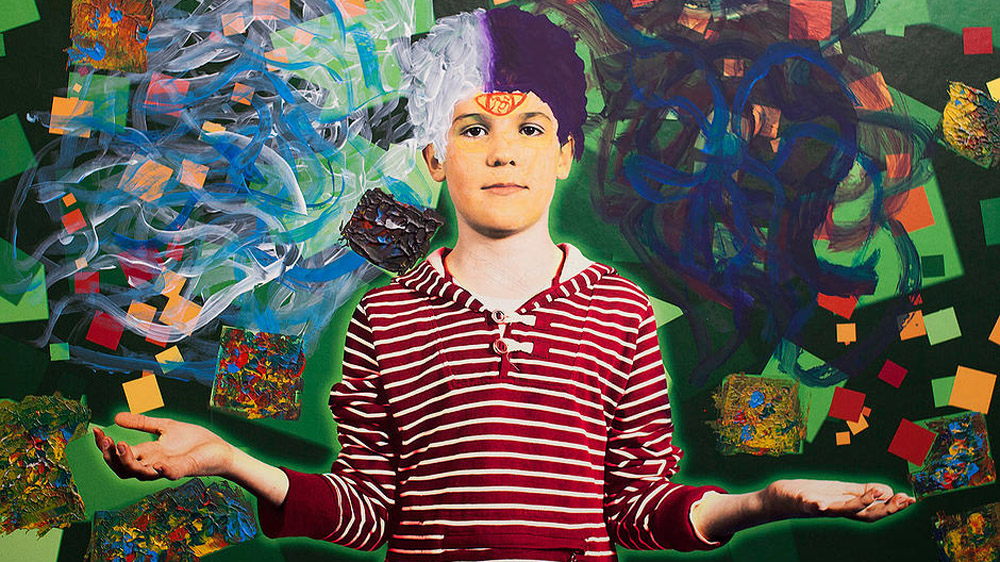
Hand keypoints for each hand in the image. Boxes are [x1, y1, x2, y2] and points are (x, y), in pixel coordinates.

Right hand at [93, 412, 235, 480]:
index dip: (104, 445)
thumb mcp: (165, 427)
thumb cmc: (193, 441)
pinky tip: (155, 464)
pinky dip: (162, 470)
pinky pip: (170, 473)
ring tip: (120, 446)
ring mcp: (168, 468)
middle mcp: (153, 464)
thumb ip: (142, 423)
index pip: (118, 455)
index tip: (95, 430)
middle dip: (109, 456)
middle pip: (122, 468)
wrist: (220, 450)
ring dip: (128, 462)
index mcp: (148, 454)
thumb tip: (116, 417)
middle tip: (105, 440)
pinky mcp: (185, 469)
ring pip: (140, 474)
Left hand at [763, 479, 914, 521]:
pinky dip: (816, 506)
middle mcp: (837, 510)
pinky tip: (821, 504)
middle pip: (864, 514)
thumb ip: (862, 491)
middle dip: (885, 508)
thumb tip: (887, 491)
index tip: (912, 500)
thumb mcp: (840, 492)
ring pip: (842, 510)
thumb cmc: (813, 494)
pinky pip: (809, 505)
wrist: (782, 498)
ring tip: (876, 492)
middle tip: (902, 499)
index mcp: (847, 506)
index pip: (875, 510)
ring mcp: (820, 507)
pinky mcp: (802, 501)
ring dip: (860, 503)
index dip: (894, 507)